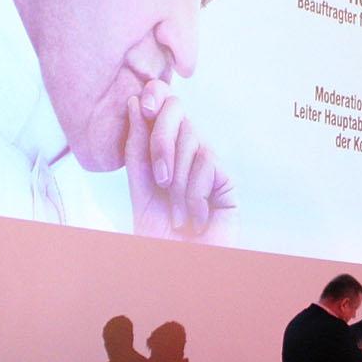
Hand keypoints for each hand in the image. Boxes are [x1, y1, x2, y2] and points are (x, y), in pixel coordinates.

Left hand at [124, 79, 235, 242]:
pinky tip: (194, 218)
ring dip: (177, 180)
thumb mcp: (138, 186)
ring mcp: (208, 164)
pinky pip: (207, 161)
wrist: (179, 267)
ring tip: (176, 214)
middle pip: (178, 112)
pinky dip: (194, 192)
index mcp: (162, 148)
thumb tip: (134, 101)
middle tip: (159, 178)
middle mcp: (186, 150)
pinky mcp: (227, 180)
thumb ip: (137, 147)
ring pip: (192, 139)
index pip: (163, 105)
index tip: (141, 102)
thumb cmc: (157, 233)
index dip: (156, 94)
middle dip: (162, 141)